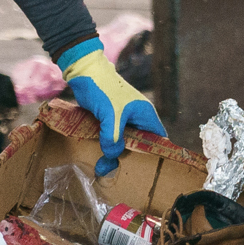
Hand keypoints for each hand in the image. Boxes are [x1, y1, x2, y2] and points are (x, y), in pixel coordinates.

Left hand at [60, 40, 164, 176]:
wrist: (84, 72)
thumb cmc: (103, 89)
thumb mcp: (111, 116)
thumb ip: (113, 138)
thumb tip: (111, 156)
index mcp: (146, 115)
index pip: (159, 139)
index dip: (157, 154)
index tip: (149, 170)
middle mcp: (138, 117)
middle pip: (140, 143)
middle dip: (132, 158)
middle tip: (122, 172)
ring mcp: (123, 118)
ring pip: (124, 141)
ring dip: (116, 153)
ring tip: (108, 168)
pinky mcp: (109, 118)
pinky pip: (112, 136)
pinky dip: (107, 146)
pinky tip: (99, 157)